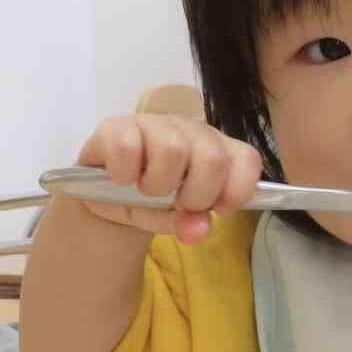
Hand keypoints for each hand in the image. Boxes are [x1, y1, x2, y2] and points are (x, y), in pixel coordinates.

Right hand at [71, 114, 264, 244]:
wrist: (105, 198)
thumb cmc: (150, 202)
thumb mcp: (174, 220)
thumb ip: (190, 225)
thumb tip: (198, 229)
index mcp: (216, 149)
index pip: (247, 159)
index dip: (236, 190)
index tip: (215, 209)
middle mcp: (190, 129)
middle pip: (212, 158)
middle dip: (195, 195)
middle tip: (177, 203)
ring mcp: (155, 123)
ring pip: (172, 149)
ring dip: (157, 184)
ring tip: (146, 190)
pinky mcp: (118, 125)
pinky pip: (128, 147)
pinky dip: (124, 174)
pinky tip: (121, 178)